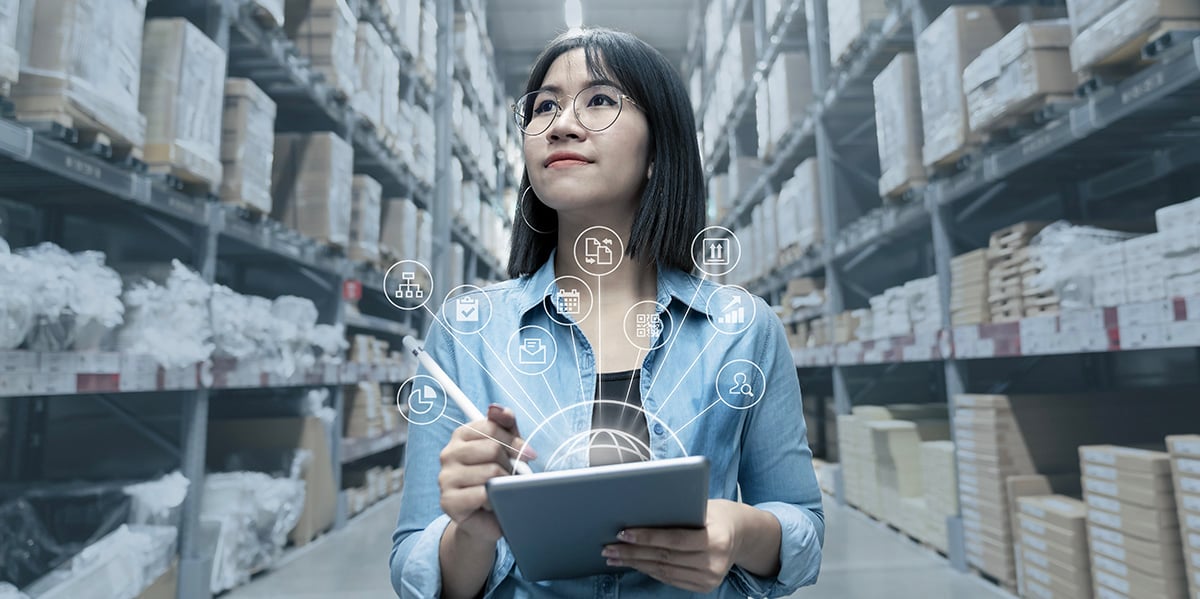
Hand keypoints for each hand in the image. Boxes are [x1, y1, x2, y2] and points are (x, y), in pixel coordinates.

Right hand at [438, 405, 536, 543]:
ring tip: (503, 490)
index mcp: (461, 435)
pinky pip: (483, 495)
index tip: (529, 454)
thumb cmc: (497, 479)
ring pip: (490, 472)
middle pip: (493, 448)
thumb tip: (496, 408)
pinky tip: (494, 503)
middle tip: (515, 476)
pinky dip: (496, 500)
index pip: (491, 426)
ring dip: (505, 484)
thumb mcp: (507, 448)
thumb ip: (505, 425)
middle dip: (511, 464)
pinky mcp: (448, 501)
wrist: (487, 519)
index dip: (515, 441)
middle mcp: (448, 453)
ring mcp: (445, 477)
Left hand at [600, 499, 745, 593]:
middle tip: (609, 547)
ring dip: (635, 564)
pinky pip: (670, 580)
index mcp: (716, 539)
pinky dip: (649, 571)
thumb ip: (677, 512)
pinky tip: (634, 564)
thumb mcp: (703, 506)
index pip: (674, 540)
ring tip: (614, 556)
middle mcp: (715, 562)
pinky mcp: (705, 587)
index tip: (623, 533)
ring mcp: (710, 578)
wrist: (742, 534)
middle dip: (633, 553)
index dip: (647, 537)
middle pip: (665, 558)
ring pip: (664, 572)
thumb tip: (638, 512)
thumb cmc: (716, 514)